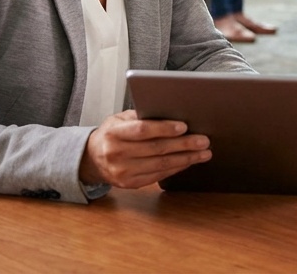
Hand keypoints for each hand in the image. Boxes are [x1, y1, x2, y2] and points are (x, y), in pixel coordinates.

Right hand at [78, 110, 210, 188]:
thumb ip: (142, 116)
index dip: (165, 128)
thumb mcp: (120, 119)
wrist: (92, 158)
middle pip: (156, 149)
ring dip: (186, 159)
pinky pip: (158, 176)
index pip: (142, 130)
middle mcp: (116, 154)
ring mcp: (123, 172)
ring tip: (203, 153)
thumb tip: (172, 112)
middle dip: (184, 144)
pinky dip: (176, 168)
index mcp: (114, 134)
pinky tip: (188, 162)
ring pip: (160, 164)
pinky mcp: (130, 184)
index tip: (184, 126)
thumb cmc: (112, 134)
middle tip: (204, 140)